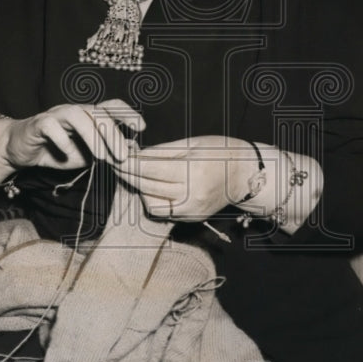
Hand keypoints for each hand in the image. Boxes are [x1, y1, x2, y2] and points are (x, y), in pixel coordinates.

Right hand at [3, 99, 144, 170]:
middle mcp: (75, 111)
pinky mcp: (38, 124)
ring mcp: (56, 115)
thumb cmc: (57, 151)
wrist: (20, 151)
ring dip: (92, 136)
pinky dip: (62, 140)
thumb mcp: (87, 156)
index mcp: (89, 116)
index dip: (127, 113)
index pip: (111, 106)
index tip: (142, 128)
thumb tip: (134, 150)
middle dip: (113, 134)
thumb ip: (108, 152)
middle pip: (98, 113)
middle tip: (122, 156)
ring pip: (78, 115)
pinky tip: (68, 155)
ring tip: (101, 157)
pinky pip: (51, 126)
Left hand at [112, 135, 251, 220]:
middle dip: (128, 175)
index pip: (149, 168)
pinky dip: (152, 200)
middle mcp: (192, 194)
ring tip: (134, 174)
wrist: (247, 174)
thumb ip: (162, 151)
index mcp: (193, 170)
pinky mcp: (192, 218)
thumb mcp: (192, 143)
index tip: (115, 156)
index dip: (129, 163)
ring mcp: (192, 210)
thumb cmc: (221, 151)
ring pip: (151, 203)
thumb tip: (135, 153)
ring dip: (139, 189)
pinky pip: (163, 212)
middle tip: (116, 164)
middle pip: (147, 186)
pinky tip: (151, 187)